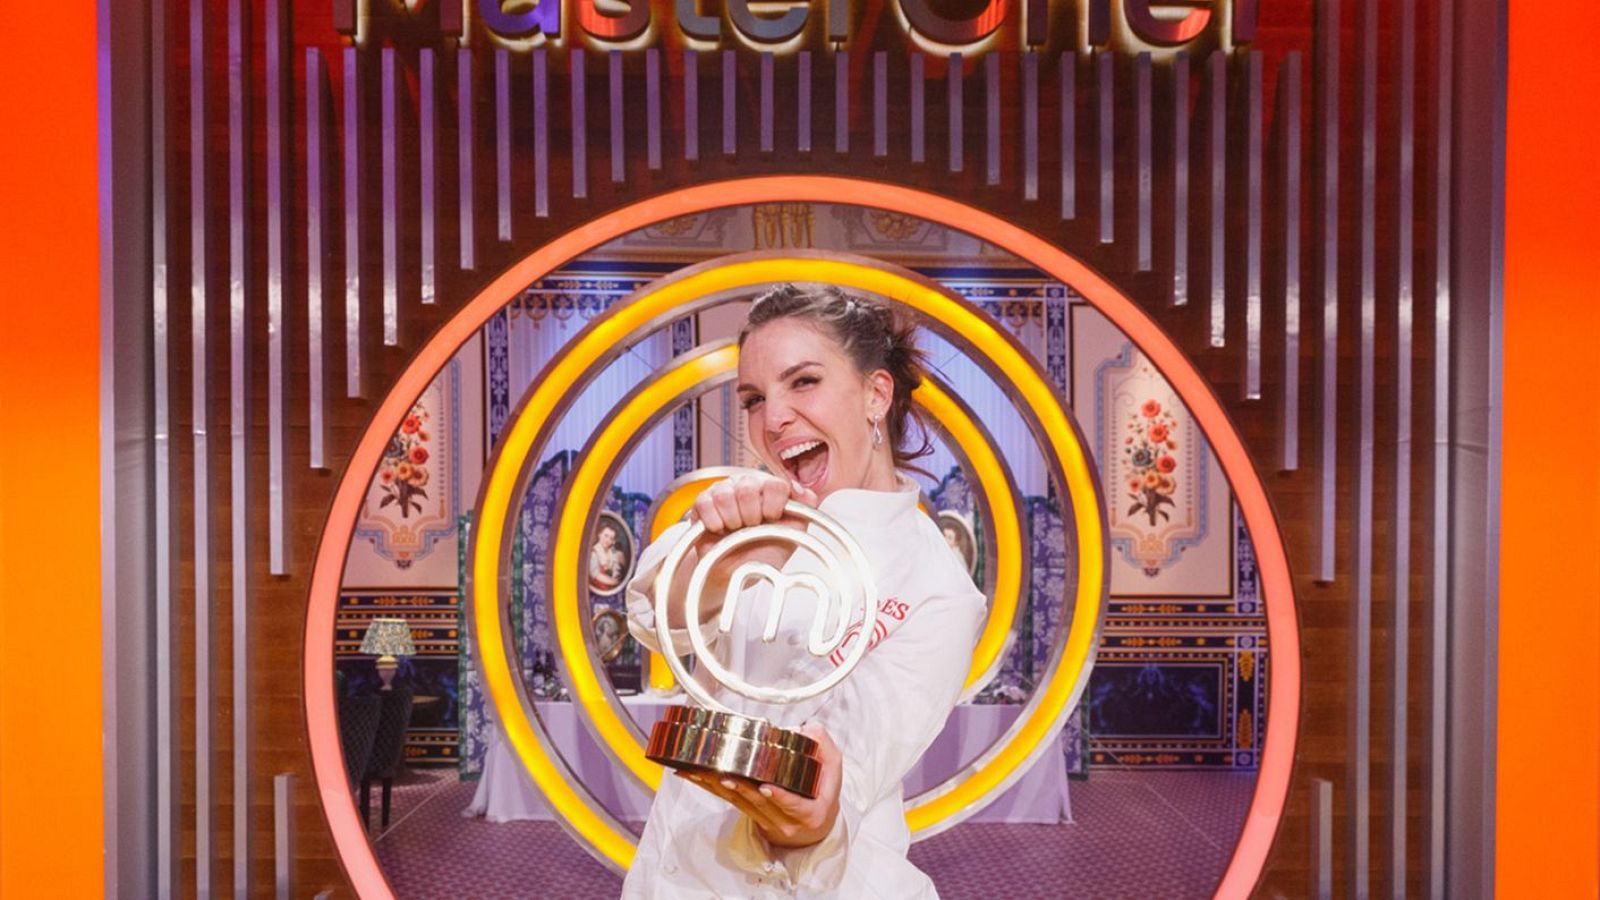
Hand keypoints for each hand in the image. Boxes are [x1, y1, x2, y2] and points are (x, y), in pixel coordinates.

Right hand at [666, 472, 819, 627]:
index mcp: (770, 488)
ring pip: (725, 494)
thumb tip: (807, 493)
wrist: (735, 573)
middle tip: (751, 527)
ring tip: (735, 530)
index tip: (771, 520)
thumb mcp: (792, 534)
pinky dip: (714, 522)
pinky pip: (705, 503)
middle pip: (748, 486)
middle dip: (751, 515)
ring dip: (732, 519)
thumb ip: (804, 510)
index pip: (775, 483)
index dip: (773, 506)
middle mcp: (747, 484)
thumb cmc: (763, 552)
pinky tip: (720, 530)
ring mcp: (723, 490)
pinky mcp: (701, 501)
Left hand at [676, 722, 841, 848]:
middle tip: (725, 774)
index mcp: (810, 812)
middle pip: (759, 803)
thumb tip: (804, 730)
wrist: (814, 826)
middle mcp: (786, 821)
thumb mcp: (832, 768)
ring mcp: (766, 821)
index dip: (780, 797)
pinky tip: (694, 775)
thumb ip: (822, 746)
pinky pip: (729, 801)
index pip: (795, 805)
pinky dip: (711, 787)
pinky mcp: (750, 815)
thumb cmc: (822, 792)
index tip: (766, 787)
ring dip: (719, 786)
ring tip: (703, 771)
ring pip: (739, 803)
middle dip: (740, 788)